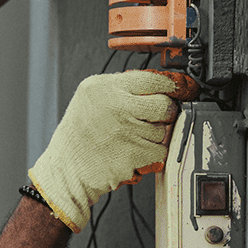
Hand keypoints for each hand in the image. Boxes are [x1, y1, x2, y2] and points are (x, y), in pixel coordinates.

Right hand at [28, 70, 197, 231]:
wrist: (66, 169)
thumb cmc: (78, 136)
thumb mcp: (90, 98)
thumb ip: (121, 88)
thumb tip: (159, 85)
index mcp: (104, 87)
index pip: (152, 79)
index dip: (172, 85)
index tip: (180, 89)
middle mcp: (116, 105)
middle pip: (164, 104)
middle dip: (164, 113)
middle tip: (151, 119)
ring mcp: (127, 130)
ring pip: (164, 130)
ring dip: (155, 136)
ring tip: (132, 139)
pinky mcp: (135, 153)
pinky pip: (161, 151)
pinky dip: (153, 154)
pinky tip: (134, 153)